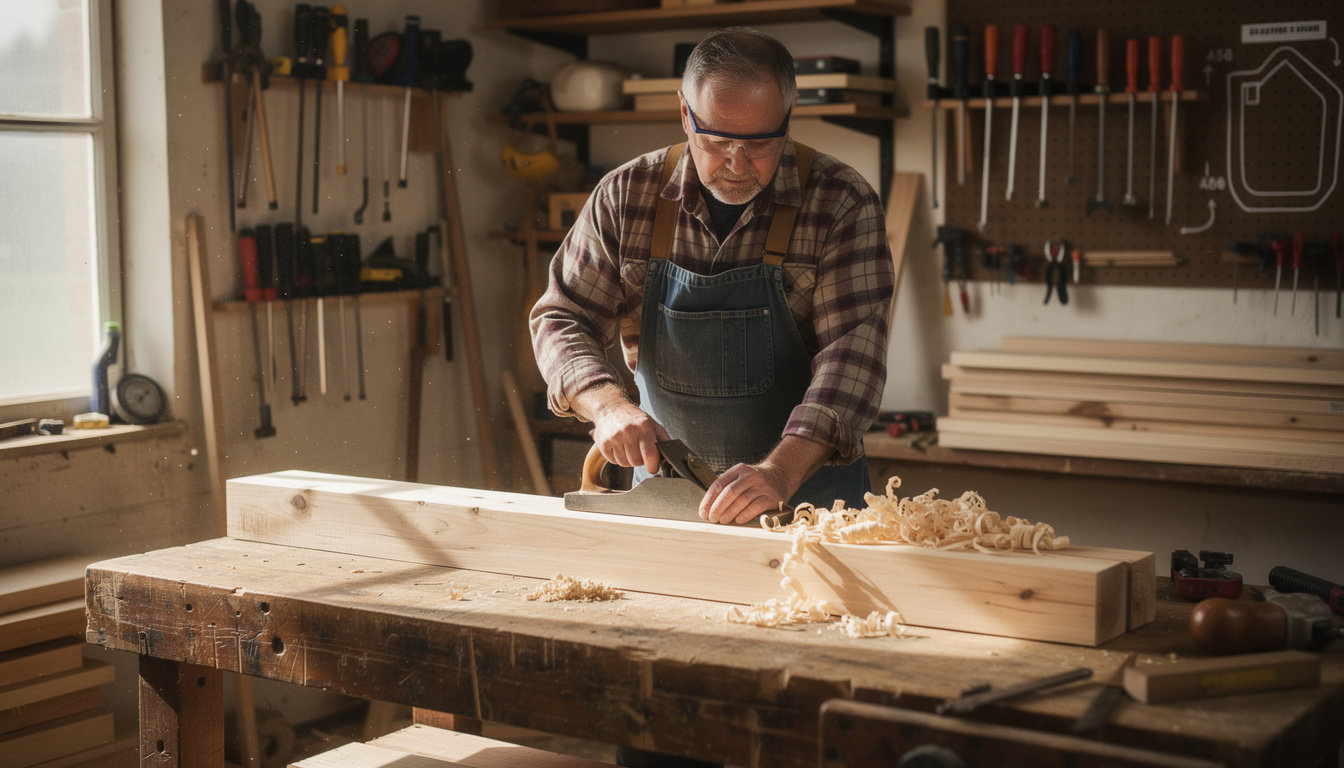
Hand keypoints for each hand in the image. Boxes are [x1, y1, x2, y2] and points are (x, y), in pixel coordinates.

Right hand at [574, 383, 668, 473]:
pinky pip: (613, 461)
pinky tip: (618, 446)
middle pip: (636, 462)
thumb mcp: (652, 424)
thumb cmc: (635, 419)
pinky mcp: (603, 443)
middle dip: (639, 460)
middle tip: (638, 450)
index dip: (653, 466)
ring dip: (628, 460)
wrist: (611, 408)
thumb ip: (663, 440)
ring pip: (624, 464)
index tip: (653, 467)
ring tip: (628, 447)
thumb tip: (671, 457)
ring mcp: (614, 437)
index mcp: (643, 427)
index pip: (650, 454)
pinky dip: (617, 458)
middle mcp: (628, 431)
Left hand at [699, 435, 832, 524]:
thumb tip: (708, 508)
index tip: (703, 512)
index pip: (719, 484)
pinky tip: (738, 520)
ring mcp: (762, 486)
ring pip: (742, 500)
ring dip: (729, 513)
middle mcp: (750, 476)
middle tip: (712, 518)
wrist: (781, 476)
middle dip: (718, 507)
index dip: (709, 500)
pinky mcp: (772, 497)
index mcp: (739, 470)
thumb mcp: (741, 477)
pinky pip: (756, 507)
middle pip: (730, 492)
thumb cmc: (755, 482)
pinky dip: (745, 515)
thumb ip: (727, 488)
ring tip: (723, 521)